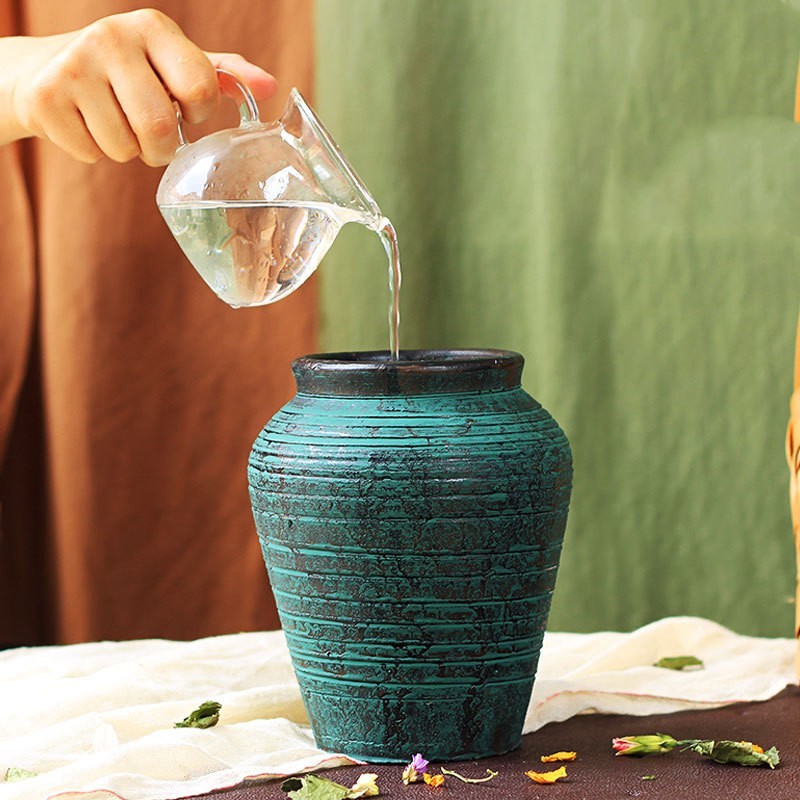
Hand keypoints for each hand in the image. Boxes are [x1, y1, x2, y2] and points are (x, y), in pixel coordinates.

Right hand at [5, 9, 276, 164]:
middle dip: (161, 148)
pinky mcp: (46, 97)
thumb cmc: (129, 72)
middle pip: (159, 127)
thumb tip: (271, 87)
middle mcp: (111, 38)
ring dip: (128, 151)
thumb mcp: (174, 63)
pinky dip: (95, 152)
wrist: (44, 68)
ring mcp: (73, 66)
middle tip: (153, 137)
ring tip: (116, 124)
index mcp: (153, 27)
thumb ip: (224, 76)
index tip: (185, 111)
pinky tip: (86, 124)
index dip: (199, 114)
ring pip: (125, 147)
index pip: (200, 90)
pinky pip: (92, 154)